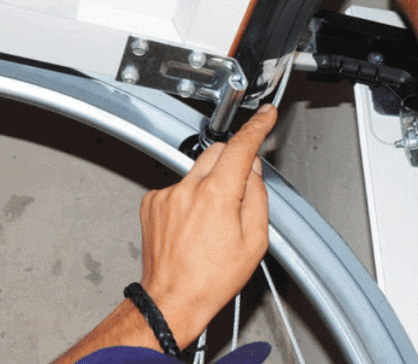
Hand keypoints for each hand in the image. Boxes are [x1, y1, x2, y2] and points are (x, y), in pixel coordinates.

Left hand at [137, 105, 276, 346]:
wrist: (172, 300)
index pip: (241, 147)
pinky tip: (193, 225)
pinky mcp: (151, 202)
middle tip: (240, 191)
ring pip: (197, 169)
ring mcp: (166, 195)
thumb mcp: (254, 241)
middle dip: (233, 162)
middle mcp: (188, 189)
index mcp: (217, 196)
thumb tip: (252, 172)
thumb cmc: (211, 279)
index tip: (265, 116)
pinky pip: (179, 186)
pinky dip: (190, 196)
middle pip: (218, 151)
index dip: (257, 127)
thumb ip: (257, 197)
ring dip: (210, 183)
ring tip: (212, 221)